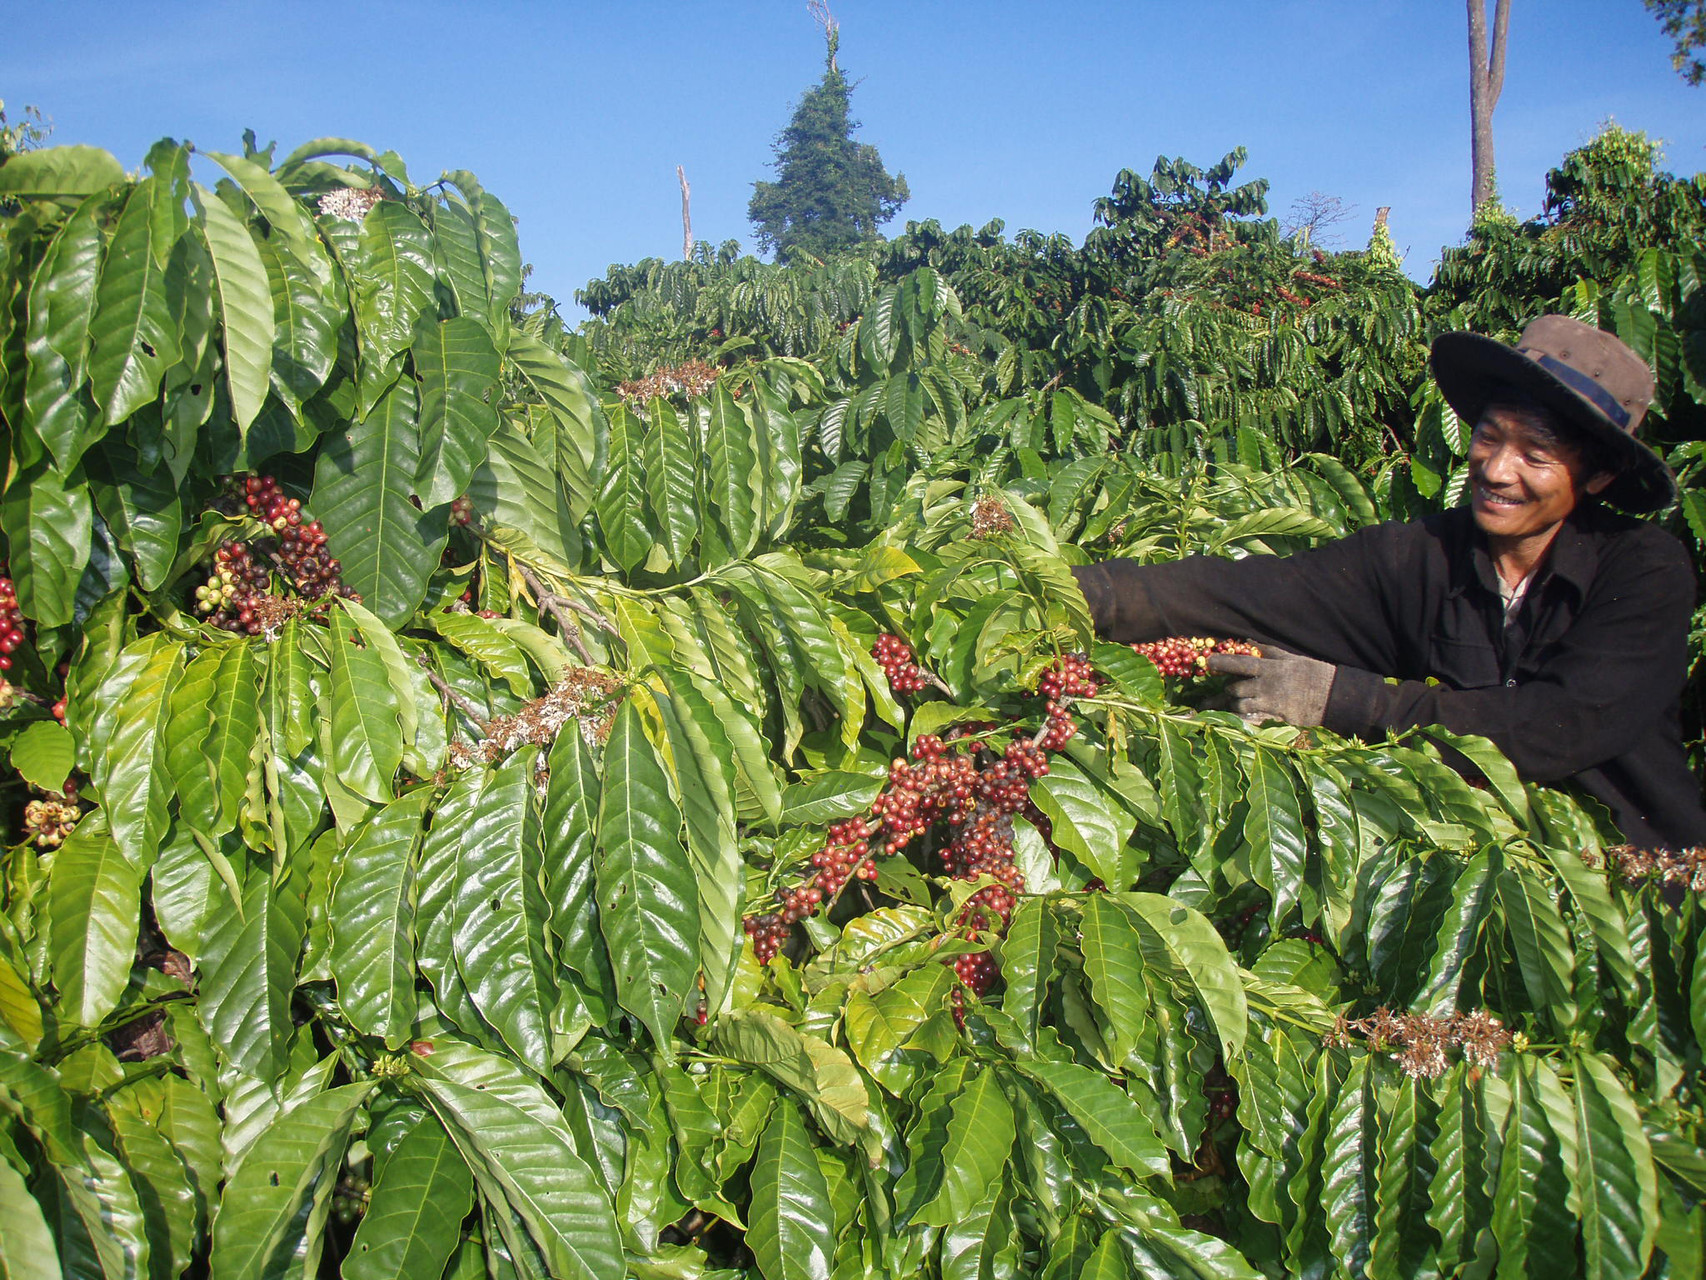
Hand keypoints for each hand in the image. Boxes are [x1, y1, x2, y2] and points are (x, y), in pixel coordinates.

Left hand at [1204, 645, 1335, 726]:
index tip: (1208, 662)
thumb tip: (1248, 641)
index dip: (1224, 662)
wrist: (1333, 696)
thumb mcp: (1290, 657)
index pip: (1242, 664)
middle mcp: (1268, 686)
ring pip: (1241, 706)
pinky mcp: (1276, 719)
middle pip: (1236, 689)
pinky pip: (1252, 721)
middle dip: (1227, 690)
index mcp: (1271, 668)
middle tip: (1220, 691)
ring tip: (1228, 705)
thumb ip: (1267, 650)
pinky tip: (1231, 721)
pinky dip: (1240, 720)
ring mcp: (1271, 704)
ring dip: (1233, 705)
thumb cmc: (1311, 673)